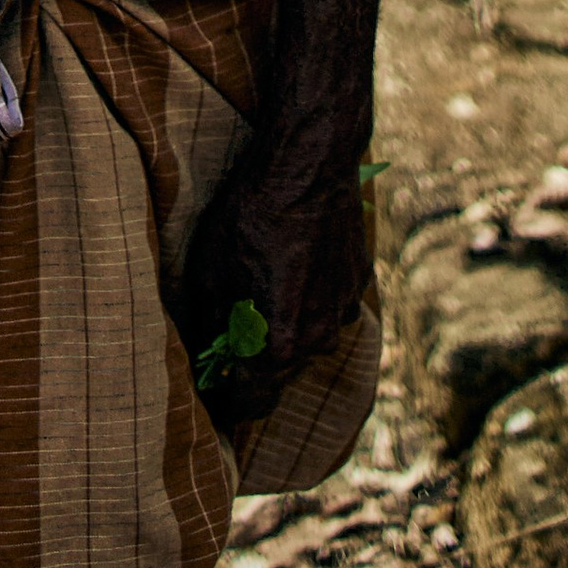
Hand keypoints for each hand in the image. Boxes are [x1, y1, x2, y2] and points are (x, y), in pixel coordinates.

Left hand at [183, 138, 370, 430]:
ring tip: (261, 288)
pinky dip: (309, 297)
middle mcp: (318, 340)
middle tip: (228, 338)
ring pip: (307, 338)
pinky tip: (291, 265)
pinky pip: (328, 305)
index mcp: (279, 347)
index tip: (212, 397)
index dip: (227, 403)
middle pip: (280, 372)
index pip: (250, 403)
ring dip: (285, 327)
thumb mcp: (211, 271)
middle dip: (255, 363)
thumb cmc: (250, 214)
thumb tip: (209, 356)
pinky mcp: (358, 282)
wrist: (309, 164)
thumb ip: (213, 325)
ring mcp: (343, 311)